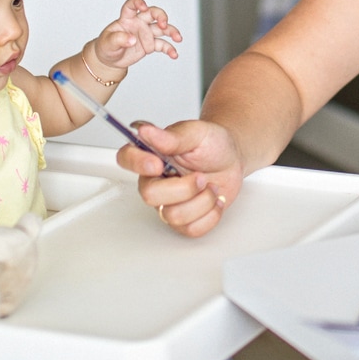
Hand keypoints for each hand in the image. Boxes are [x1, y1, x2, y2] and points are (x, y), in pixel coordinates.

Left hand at [92, 0, 181, 74]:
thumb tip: (132, 39)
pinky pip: (162, 45)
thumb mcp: (108, 43)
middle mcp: (138, 23)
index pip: (132, 6)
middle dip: (161, 16)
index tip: (144, 7)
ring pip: (162, 28)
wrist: (110, 60)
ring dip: (171, 31)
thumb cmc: (107, 46)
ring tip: (178, 38)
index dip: (138, 3)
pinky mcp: (150, 45)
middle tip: (164, 24)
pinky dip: (170, 49)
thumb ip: (119, 39)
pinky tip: (174, 54)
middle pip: (153, 13)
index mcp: (126, 19)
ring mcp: (146, 33)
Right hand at [117, 119, 239, 236]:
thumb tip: (145, 131)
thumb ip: (172, 136)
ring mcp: (168, 202)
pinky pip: (191, 229)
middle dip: (183, 189)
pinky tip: (214, 200)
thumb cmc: (213, 144)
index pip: (126, 158)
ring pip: (172, 216)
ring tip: (210, 187)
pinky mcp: (184, 220)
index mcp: (152, 155)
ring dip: (201, 201)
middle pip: (149, 196)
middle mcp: (155, 181)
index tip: (157, 163)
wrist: (232, 159)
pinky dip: (211, 215)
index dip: (137, 164)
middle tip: (200, 177)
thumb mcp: (197, 133)